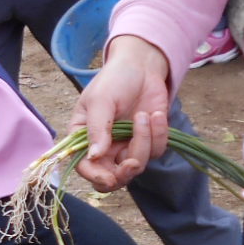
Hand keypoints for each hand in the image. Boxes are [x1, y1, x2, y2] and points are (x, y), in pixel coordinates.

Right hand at [70, 35, 171, 190]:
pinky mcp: (149, 141)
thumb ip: (97, 129)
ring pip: (137, 164)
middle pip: (113, 177)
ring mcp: (127, 146)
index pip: (86, 168)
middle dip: (125, 173)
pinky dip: (159, 134)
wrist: (141, 66)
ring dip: (144, 141)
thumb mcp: (100, 101)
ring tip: (145, 115)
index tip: (109, 178)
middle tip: (134, 163)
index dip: (96, 177)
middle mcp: (104, 148)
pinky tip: (157, 115)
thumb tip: (94, 156)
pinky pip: (157, 150)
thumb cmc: (114, 80)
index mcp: (84, 139)